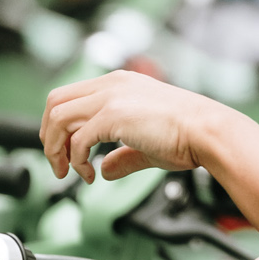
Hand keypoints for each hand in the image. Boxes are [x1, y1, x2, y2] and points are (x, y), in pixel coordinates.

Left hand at [40, 70, 217, 182]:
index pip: (70, 97)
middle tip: (58, 164)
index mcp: (119, 83)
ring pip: (58, 117)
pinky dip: (76, 161)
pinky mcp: (113, 115)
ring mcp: (111, 97)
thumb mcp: (147, 145)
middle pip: (55, 102)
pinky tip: (89, 175)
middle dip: (49, 136)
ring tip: (68, 173)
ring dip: (55, 149)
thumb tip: (104, 170)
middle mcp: (111, 85)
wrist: (209, 132)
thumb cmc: (189, 135)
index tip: (65, 152)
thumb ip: (122, 155)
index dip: (59, 126)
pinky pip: (77, 139)